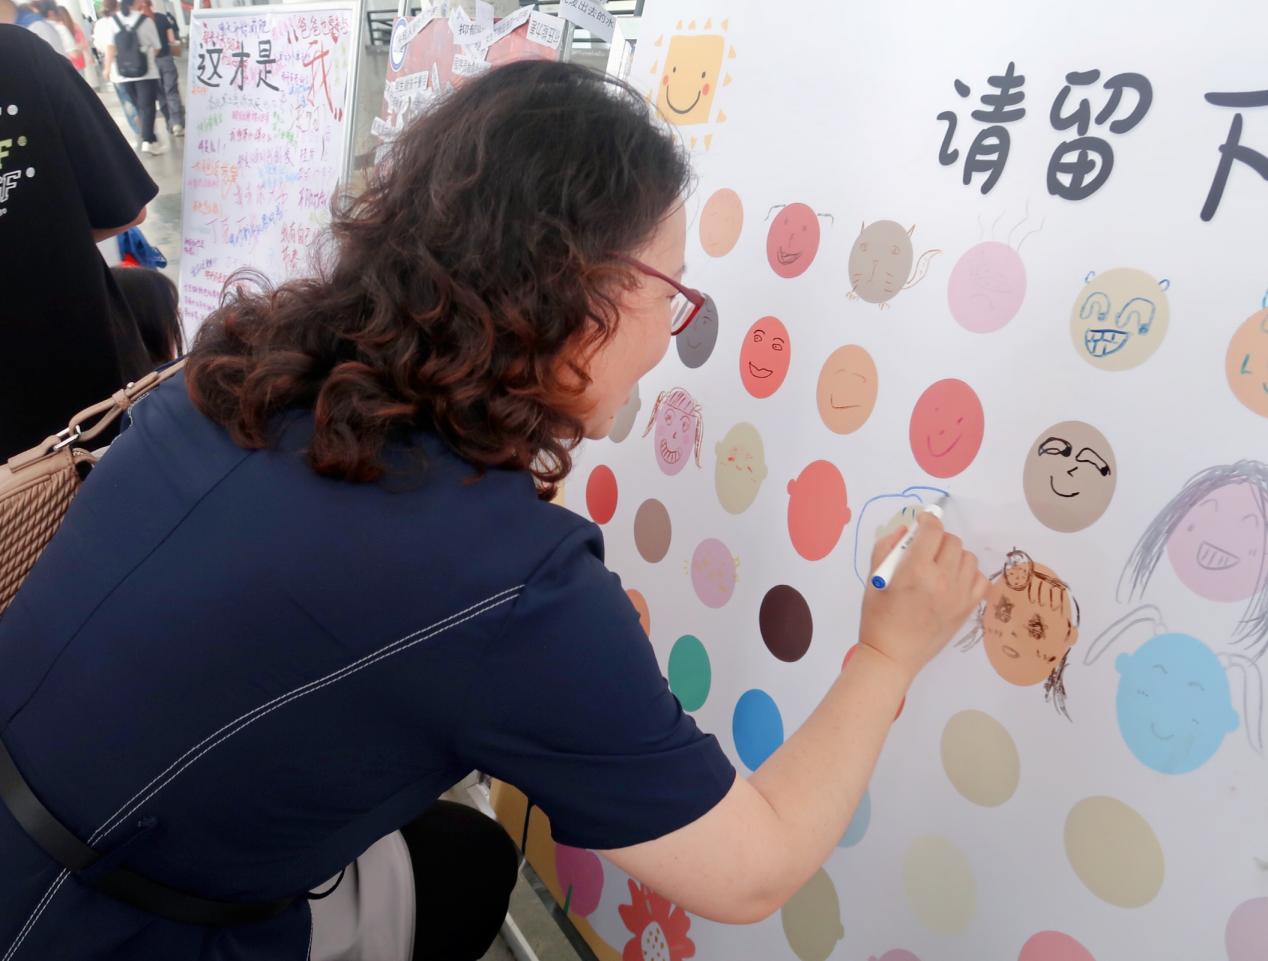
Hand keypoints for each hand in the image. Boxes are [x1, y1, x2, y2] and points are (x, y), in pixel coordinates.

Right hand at [858, 512, 987, 683]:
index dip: (928, 520)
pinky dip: (968, 574)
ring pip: (968, 557)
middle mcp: (942, 579)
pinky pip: (980, 578)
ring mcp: (959, 595)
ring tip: (939, 566)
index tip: (922, 521)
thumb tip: (906, 530)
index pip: (932, 530)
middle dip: (937, 539)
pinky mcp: (968, 608)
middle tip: (925, 550)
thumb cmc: (878, 616)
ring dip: (953, 556)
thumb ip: (887, 546)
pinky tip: (953, 581)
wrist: (893, 654)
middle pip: (952, 541)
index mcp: (916, 570)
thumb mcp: (874, 578)